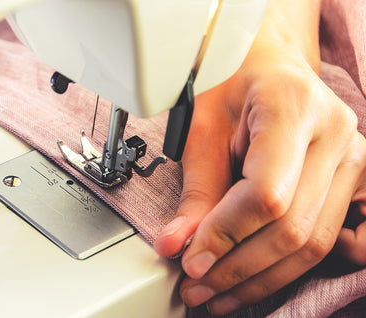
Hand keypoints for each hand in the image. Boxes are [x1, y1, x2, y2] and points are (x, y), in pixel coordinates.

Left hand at [154, 0, 365, 313]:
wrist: (267, 65)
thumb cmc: (233, 82)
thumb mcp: (202, 128)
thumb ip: (196, 191)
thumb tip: (177, 245)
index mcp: (293, 106)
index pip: (265, 195)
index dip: (225, 236)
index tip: (191, 260)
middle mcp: (334, 135)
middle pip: (291, 228)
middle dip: (237, 268)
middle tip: (196, 285)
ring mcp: (353, 159)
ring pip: (311, 243)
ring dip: (259, 277)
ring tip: (217, 291)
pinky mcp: (353, 180)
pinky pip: (327, 239)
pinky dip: (288, 266)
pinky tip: (256, 279)